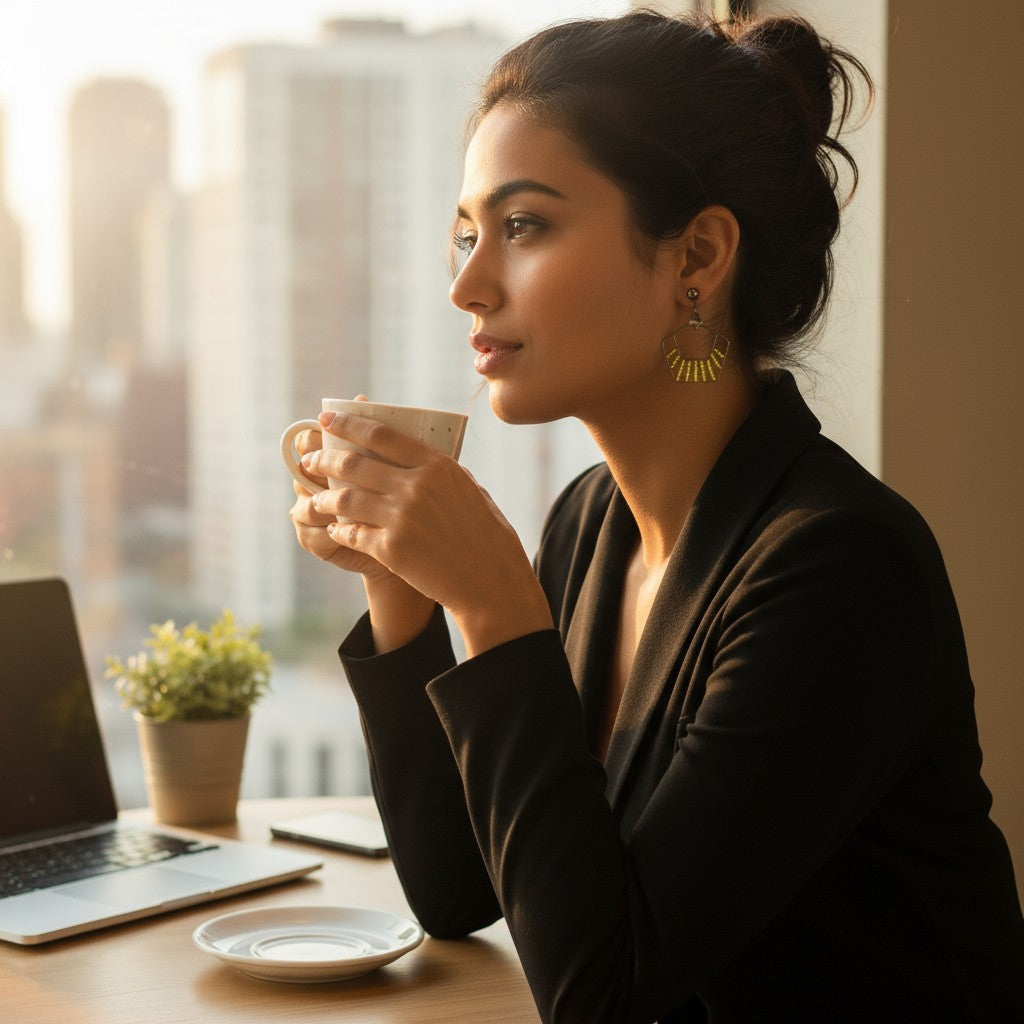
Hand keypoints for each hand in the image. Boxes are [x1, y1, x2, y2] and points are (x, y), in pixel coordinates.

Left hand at [301, 410, 552, 655]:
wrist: (490, 581)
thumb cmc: (486, 535)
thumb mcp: (469, 489)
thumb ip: (439, 471)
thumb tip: (413, 454)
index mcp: (437, 465)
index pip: (380, 434)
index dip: (347, 425)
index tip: (325, 421)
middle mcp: (415, 486)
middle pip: (353, 464)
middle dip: (323, 460)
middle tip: (308, 461)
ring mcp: (400, 518)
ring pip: (345, 498)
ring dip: (323, 497)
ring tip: (315, 499)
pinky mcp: (390, 549)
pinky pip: (351, 532)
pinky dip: (339, 529)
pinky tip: (335, 529)